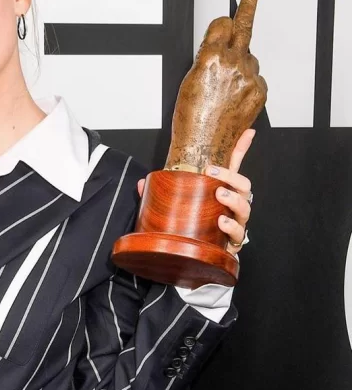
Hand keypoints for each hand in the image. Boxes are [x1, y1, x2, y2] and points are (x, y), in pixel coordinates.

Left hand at [138, 128, 255, 255]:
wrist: (191, 257)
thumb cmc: (189, 224)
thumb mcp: (174, 204)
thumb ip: (160, 193)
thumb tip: (142, 182)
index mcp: (219, 190)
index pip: (233, 167)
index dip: (241, 148)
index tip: (248, 131)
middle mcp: (231, 205)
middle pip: (243, 185)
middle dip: (231, 176)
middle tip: (211, 171)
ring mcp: (235, 223)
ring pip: (245, 208)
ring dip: (233, 200)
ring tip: (219, 195)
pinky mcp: (233, 242)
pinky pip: (239, 235)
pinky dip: (231, 227)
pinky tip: (221, 222)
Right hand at [165, 0, 267, 171]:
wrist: (203, 147)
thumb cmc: (189, 118)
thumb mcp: (189, 79)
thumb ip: (206, 56)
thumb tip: (219, 44)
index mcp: (210, 58)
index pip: (223, 23)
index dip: (222, 21)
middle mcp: (232, 64)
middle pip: (242, 30)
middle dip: (247, 8)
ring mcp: (249, 78)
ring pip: (249, 57)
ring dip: (240, 63)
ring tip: (225, 84)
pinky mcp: (259, 91)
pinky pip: (256, 77)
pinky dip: (247, 82)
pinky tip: (233, 96)